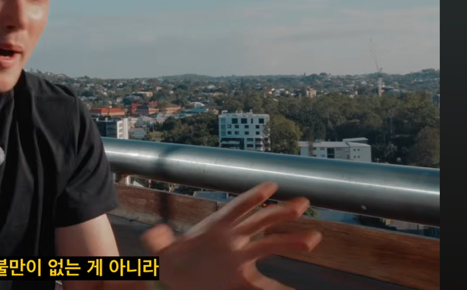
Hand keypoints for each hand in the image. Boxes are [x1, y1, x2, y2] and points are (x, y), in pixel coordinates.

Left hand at [141, 182, 321, 289]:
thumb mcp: (160, 252)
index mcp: (214, 228)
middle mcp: (231, 240)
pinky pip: (263, 284)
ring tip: (312, 239)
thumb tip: (154, 234)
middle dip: (280, 212)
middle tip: (302, 204)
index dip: (251, 197)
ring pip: (268, 246)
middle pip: (259, 222)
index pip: (235, 209)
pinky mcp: (240, 279)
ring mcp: (238, 259)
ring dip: (290, 241)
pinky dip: (278, 288)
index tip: (271, 186)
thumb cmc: (169, 263)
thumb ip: (158, 242)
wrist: (173, 281)